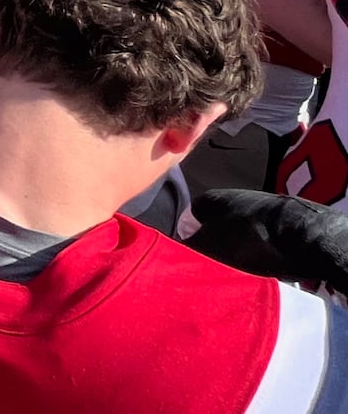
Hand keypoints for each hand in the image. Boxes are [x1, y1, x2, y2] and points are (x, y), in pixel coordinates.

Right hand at [185, 189, 347, 299]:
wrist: (305, 237)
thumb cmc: (247, 238)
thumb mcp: (206, 247)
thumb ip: (185, 250)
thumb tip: (170, 254)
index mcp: (211, 198)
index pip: (189, 217)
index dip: (186, 238)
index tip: (188, 259)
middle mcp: (236, 199)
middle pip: (216, 228)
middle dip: (213, 249)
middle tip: (211, 270)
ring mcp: (262, 211)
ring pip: (240, 237)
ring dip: (238, 255)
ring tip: (237, 275)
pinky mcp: (284, 226)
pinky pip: (263, 244)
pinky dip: (261, 257)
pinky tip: (262, 271)